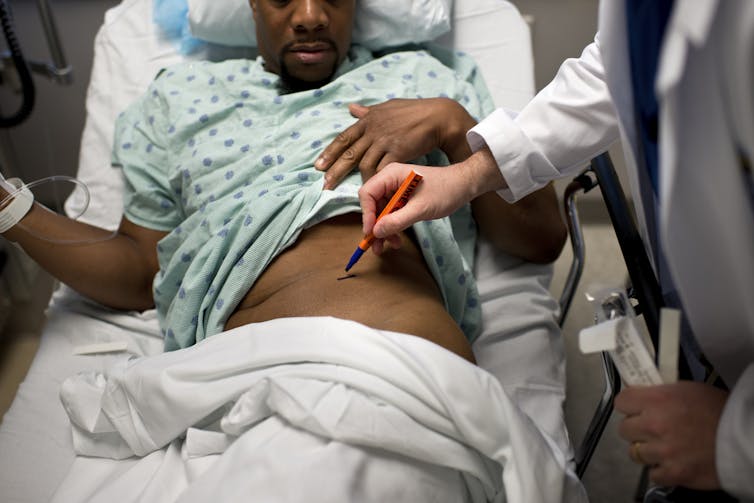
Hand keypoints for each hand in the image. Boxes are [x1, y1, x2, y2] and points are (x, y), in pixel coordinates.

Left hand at [315, 98, 474, 189]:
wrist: (437, 117)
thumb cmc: (413, 112)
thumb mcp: (387, 107)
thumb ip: (368, 111)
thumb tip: (351, 107)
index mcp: (368, 120)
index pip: (344, 138)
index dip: (330, 152)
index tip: (318, 166)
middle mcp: (373, 130)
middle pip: (349, 153)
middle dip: (335, 170)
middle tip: (325, 185)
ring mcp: (385, 140)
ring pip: (364, 163)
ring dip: (358, 179)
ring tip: (354, 192)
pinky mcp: (398, 151)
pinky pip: (382, 168)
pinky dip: (377, 179)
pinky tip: (373, 188)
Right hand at [358, 149, 505, 253]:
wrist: (464, 186)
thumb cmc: (445, 191)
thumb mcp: (421, 209)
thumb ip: (397, 220)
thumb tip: (376, 232)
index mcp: (391, 175)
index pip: (367, 194)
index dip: (367, 214)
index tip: (372, 233)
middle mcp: (390, 180)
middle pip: (372, 205)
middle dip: (375, 226)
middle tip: (376, 246)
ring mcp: (396, 189)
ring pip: (381, 212)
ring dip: (384, 229)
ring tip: (391, 245)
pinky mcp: (402, 198)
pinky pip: (391, 214)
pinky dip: (393, 226)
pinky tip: (397, 238)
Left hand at [615, 381, 727, 489]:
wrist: (742, 437)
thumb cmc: (718, 410)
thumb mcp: (686, 389)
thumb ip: (659, 393)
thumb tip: (642, 397)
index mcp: (656, 400)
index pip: (621, 401)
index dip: (629, 405)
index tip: (636, 408)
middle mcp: (654, 424)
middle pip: (624, 429)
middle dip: (637, 429)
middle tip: (652, 429)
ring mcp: (662, 451)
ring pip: (635, 453)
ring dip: (648, 450)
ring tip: (665, 446)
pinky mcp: (674, 473)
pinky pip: (653, 474)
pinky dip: (661, 470)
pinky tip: (673, 462)